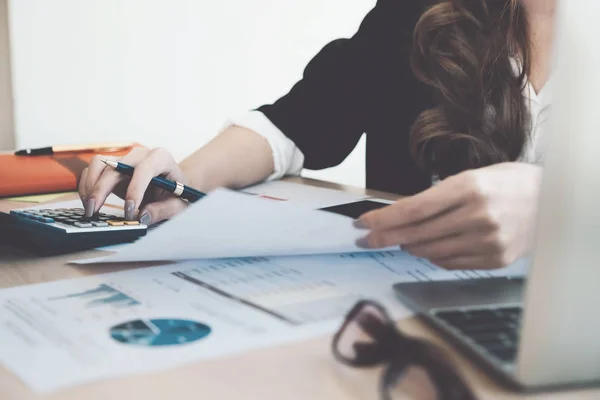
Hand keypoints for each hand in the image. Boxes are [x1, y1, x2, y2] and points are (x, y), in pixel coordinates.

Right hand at [78, 147, 188, 224]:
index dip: (135, 190)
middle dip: (101, 189)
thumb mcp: (178, 205)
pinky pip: (93, 170)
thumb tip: (142, 217)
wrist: (172, 188)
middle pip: (115, 166)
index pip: (144, 169)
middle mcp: (140, 154)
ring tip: (90, 209)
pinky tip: (89, 203)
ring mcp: (124, 158)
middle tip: (94, 211)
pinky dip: (87, 186)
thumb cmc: (178, 195)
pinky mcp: (112, 166)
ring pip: (98, 164)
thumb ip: (162, 211)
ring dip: (90, 186)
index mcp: (161, 158)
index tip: (130, 211)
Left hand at [355, 163, 541, 269]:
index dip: (383, 219)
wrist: (553, 201)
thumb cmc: (509, 183)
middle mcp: (477, 215)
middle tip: (365, 239)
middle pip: (416, 233)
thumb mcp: (472, 177)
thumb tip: (401, 216)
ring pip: (430, 251)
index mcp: (469, 188)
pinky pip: (450, 262)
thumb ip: (438, 198)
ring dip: (407, 247)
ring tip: (397, 241)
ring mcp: (487, 241)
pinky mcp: (494, 259)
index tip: (363, 223)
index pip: (414, 209)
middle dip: (384, 237)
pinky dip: (432, 256)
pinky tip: (425, 248)